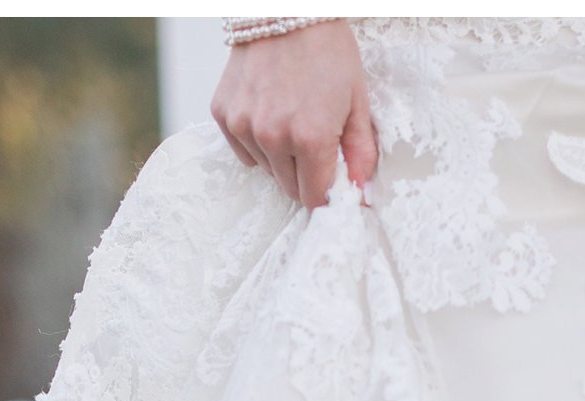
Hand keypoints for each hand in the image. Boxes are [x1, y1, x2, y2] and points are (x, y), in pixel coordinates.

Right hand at [210, 20, 377, 207]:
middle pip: (289, 188)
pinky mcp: (223, 115)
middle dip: (305, 174)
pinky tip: (270, 112)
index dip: (327, 190)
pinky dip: (258, 142)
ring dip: (281, 156)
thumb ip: (360, 151)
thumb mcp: (357, 100)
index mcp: (310, 138)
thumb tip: (360, 190)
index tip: (332, 177)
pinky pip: (244, 151)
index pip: (315, 197)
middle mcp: (272, 137)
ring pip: (267, 169)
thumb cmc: (326, 50)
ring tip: (292, 118)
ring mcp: (244, 126)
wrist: (285, 10)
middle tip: (315, 141)